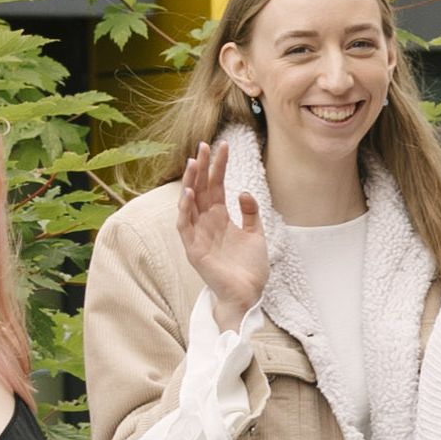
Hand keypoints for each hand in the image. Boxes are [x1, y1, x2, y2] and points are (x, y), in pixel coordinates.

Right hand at [175, 141, 271, 323]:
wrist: (248, 294)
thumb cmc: (249, 267)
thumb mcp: (255, 234)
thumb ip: (250, 213)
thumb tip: (243, 192)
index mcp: (220, 218)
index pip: (216, 186)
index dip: (219, 166)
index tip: (223, 146)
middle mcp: (206, 223)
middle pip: (201, 189)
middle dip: (202, 167)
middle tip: (204, 145)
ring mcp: (198, 235)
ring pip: (189, 203)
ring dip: (190, 183)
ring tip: (194, 162)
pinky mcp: (193, 249)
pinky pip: (185, 226)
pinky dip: (185, 209)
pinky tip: (188, 193)